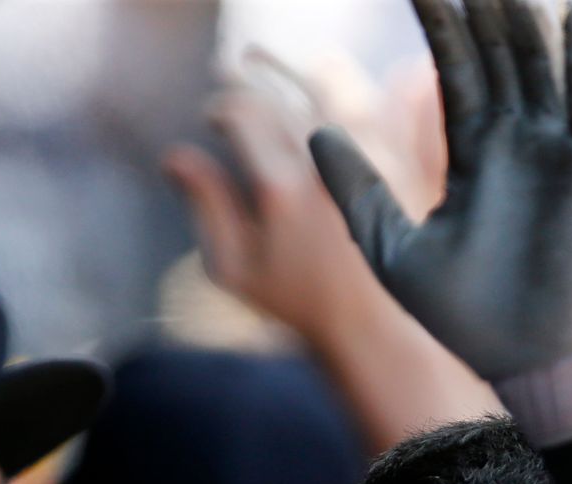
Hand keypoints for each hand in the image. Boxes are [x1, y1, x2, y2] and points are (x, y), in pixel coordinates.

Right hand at [163, 52, 442, 348]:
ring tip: (271, 78)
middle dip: (250, 79)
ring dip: (291, 72)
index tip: (215, 118)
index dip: (220, 107)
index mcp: (279, 187)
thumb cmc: (298, 302)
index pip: (240, 111)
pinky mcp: (397, 155)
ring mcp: (366, 154)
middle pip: (279, 89)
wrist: (376, 322)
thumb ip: (205, 205)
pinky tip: (319, 100)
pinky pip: (367, 97)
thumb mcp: (235, 267)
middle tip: (238, 87)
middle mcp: (324, 162)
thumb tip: (173, 156)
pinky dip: (338, 88)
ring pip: (324, 80)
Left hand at [310, 0, 571, 380]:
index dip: (439, 24)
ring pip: (540, 65)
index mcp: (473, 155)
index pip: (456, 71)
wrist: (527, 359)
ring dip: (524, 17)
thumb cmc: (463, 316)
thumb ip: (358, 190)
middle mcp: (517, 143)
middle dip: (482, 5)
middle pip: (499, 54)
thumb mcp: (390, 249)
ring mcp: (557, 150)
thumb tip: (315, 134)